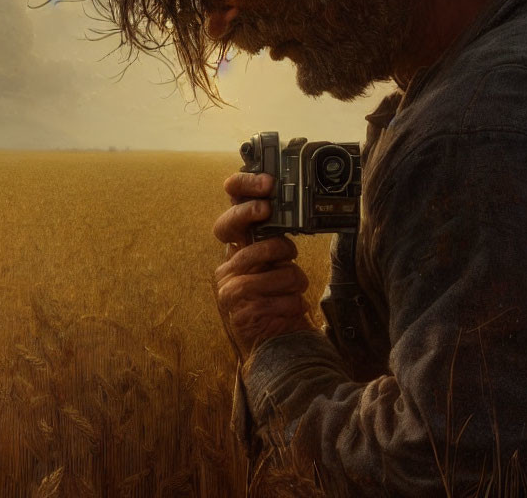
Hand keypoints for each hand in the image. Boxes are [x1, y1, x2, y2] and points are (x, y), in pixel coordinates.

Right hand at [213, 172, 314, 360]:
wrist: (279, 340)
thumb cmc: (281, 295)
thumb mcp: (279, 261)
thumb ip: (276, 237)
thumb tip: (291, 211)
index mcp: (239, 248)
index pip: (232, 209)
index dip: (244, 190)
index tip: (268, 186)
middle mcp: (229, 265)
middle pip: (234, 232)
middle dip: (262, 231)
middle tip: (283, 239)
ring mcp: (229, 289)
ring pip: (269, 269)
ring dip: (292, 278)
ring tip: (297, 287)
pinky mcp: (240, 312)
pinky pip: (276, 299)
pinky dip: (293, 303)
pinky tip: (294, 307)